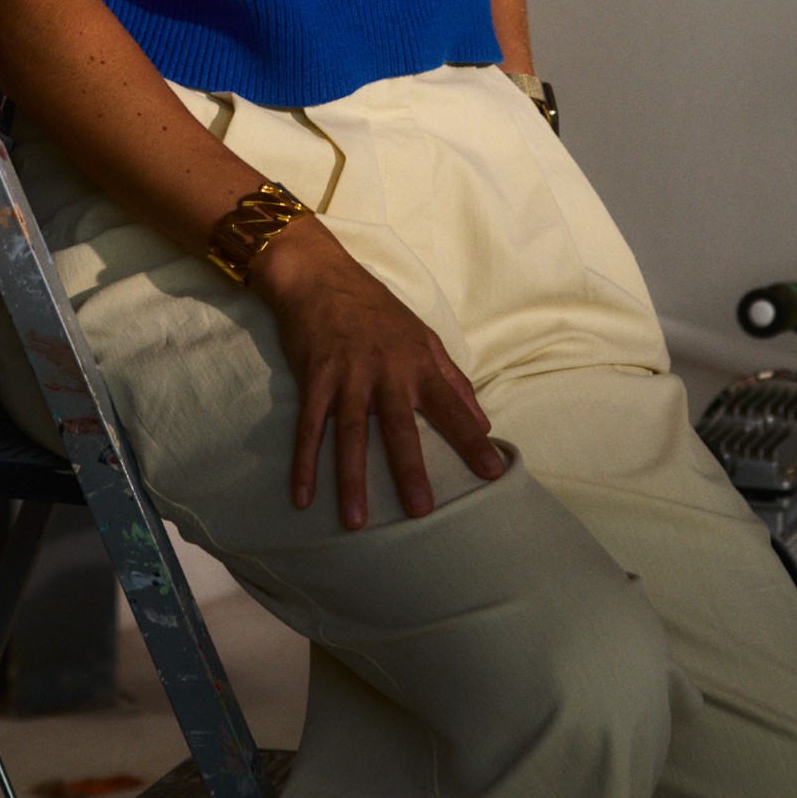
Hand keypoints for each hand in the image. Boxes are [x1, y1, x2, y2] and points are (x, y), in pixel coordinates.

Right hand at [250, 215, 506, 527]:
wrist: (320, 276)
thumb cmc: (376, 310)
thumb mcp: (423, 336)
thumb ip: (453, 380)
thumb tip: (485, 422)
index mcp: (417, 362)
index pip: (452, 407)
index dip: (472, 440)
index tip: (494, 473)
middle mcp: (385, 370)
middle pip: (398, 426)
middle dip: (410, 468)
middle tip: (420, 511)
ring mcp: (348, 374)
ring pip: (350, 433)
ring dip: (352, 478)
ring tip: (356, 521)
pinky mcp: (315, 376)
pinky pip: (309, 425)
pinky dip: (303, 462)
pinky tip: (302, 496)